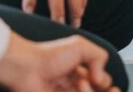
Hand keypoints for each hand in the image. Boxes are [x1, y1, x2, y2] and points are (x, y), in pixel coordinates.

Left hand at [0, 32, 118, 91]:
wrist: (28, 67)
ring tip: (80, 85)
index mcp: (82, 72)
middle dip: (104, 91)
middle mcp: (75, 86)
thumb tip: (102, 77)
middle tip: (98, 86)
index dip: (104, 82)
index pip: (102, 83)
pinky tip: (77, 88)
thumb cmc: (50, 55)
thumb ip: (99, 56)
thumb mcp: (81, 46)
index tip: (98, 78)